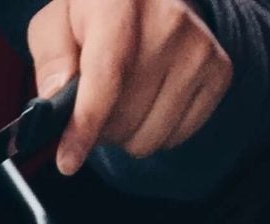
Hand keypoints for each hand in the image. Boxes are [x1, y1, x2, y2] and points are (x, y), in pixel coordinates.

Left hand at [29, 0, 231, 175]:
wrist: (147, 1)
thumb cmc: (94, 17)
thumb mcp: (55, 25)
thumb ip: (51, 58)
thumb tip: (56, 97)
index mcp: (119, 0)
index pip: (108, 74)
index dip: (86, 125)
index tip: (68, 161)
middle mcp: (168, 19)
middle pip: (125, 116)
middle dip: (99, 129)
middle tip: (93, 108)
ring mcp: (198, 46)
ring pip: (150, 136)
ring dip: (126, 133)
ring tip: (121, 102)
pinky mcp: (219, 71)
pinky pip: (175, 136)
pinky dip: (154, 131)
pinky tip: (147, 101)